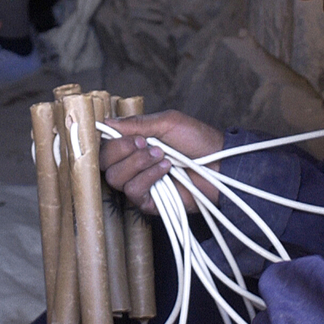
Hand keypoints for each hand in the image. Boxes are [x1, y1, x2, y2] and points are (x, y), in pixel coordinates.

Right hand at [99, 111, 224, 212]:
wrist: (220, 165)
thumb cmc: (198, 141)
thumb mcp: (167, 122)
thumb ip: (136, 123)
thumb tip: (107, 122)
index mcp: (133, 144)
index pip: (104, 144)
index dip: (111, 140)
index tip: (131, 135)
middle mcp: (132, 164)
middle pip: (104, 162)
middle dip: (123, 150)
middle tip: (145, 143)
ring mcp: (139, 183)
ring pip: (115, 177)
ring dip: (138, 163)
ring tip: (162, 156)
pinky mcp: (148, 202)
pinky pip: (133, 191)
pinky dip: (148, 177)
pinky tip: (166, 170)